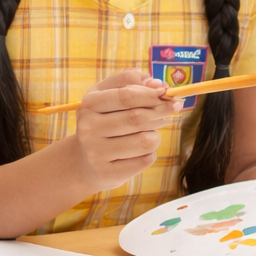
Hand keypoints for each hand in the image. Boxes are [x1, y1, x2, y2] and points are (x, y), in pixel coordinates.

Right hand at [70, 68, 182, 192]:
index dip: (151, 94)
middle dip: (160, 112)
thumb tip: (158, 84)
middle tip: (170, 109)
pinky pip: (144, 160)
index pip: (126, 96)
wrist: (84, 159)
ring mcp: (96, 153)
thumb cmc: (104, 119)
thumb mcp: (109, 94)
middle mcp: (88, 128)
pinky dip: (149, 152)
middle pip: (137, 118)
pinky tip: (139, 150)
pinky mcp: (107, 173)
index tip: (168, 93)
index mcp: (89, 104)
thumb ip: (132, 82)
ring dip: (155, 135)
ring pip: (145, 141)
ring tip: (150, 132)